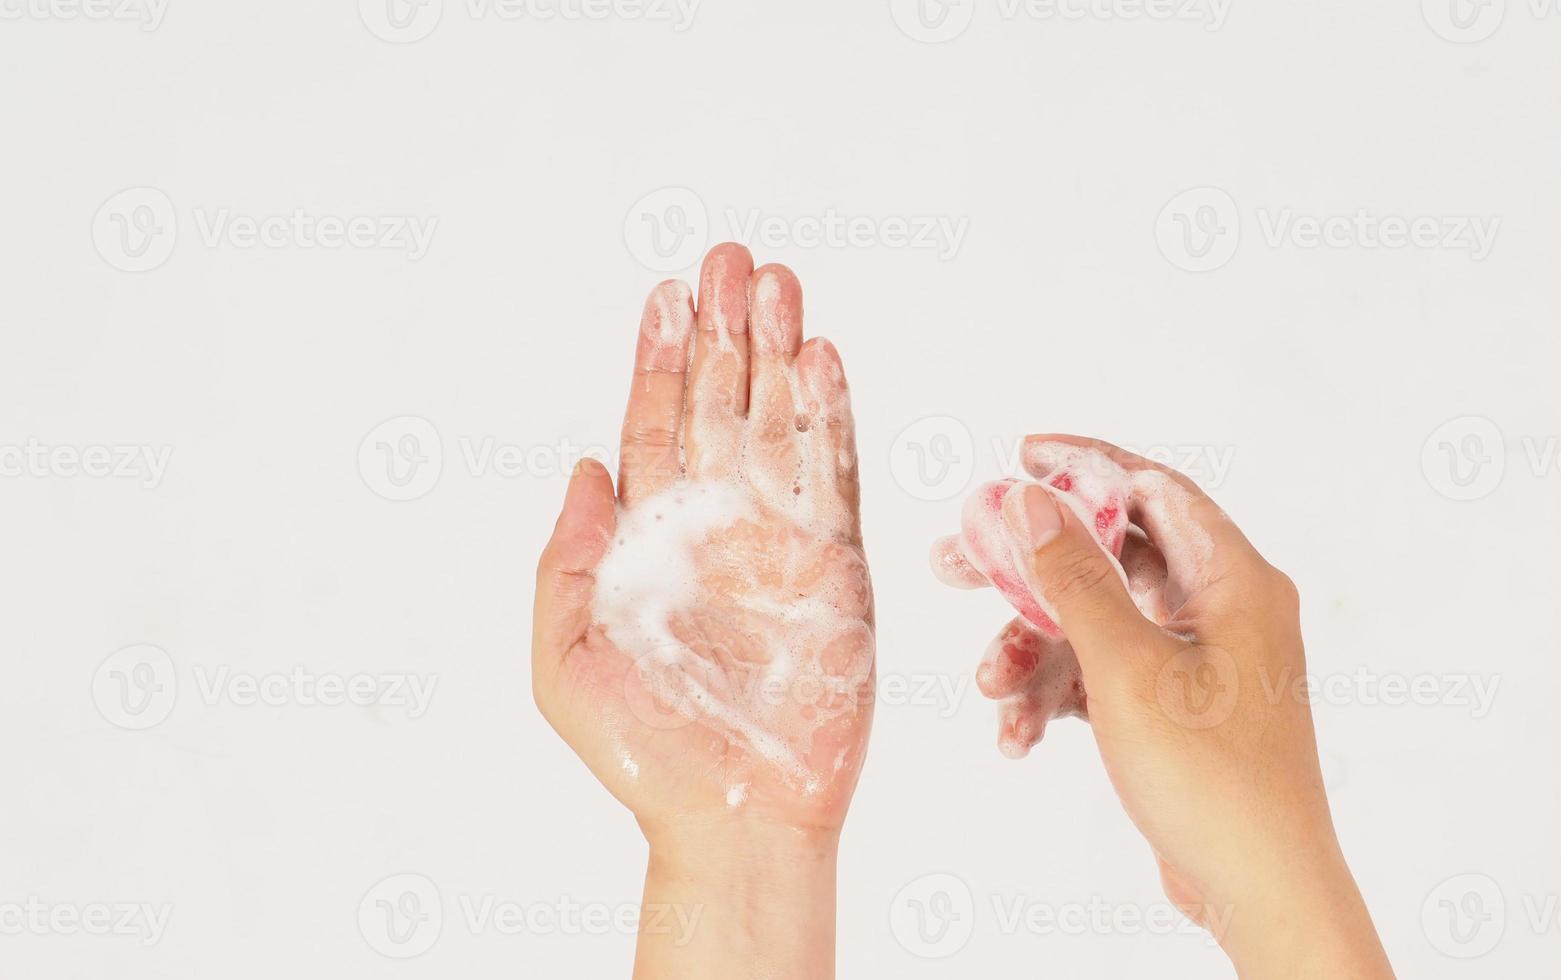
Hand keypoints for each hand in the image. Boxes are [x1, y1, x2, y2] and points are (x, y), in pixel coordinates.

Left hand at [532, 244, 871, 978]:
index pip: (655, 427)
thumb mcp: (563, 658)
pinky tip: (821, 356)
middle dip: (722, 330)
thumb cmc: (642, 755)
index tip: (664, 292)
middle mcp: (717, 528)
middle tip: (728, 257)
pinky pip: (832, 474)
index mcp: (650, 542)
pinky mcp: (838, 565)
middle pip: (721, 406)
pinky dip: (829, 414)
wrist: (735, 817)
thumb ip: (565, 559)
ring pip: (779, 423)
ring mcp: (780, 541)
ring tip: (777, 281)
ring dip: (777, 351)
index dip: (659, 359)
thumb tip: (584, 465)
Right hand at [935, 434, 1392, 979]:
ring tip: (990, 690)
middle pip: (1109, 558)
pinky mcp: (1177, 711)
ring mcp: (1199, 663)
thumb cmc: (1213, 777)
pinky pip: (1104, 678)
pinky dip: (1060, 698)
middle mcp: (1221, 609)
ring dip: (1035, 654)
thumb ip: (1073, 576)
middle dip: (1029, 572)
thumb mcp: (1127, 666)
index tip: (1018, 455)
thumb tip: (1030, 498)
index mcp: (1234, 579)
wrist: (1257, 888)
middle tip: (957, 566)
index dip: (1083, 466)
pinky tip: (1018, 736)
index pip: (1153, 489)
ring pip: (1096, 626)